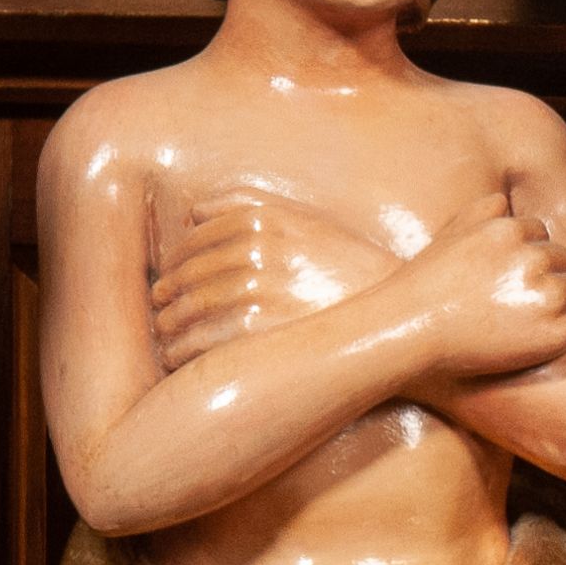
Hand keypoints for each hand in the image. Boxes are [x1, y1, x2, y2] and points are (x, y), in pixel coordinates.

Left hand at [150, 189, 402, 371]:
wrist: (403, 319)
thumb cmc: (354, 273)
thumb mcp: (312, 223)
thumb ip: (252, 205)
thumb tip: (193, 211)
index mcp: (264, 221)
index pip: (195, 238)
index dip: (177, 261)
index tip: (171, 280)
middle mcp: (256, 250)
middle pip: (186, 273)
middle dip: (167, 294)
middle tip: (162, 311)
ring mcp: (257, 290)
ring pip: (186, 308)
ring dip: (168, 325)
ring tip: (166, 339)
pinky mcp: (260, 331)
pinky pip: (200, 341)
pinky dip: (180, 351)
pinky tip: (179, 359)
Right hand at [385, 197, 565, 376]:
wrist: (411, 331)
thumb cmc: (427, 284)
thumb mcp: (450, 234)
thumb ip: (482, 212)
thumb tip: (505, 200)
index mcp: (510, 230)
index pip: (542, 234)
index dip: (529, 257)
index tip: (512, 276)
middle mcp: (533, 258)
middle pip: (564, 260)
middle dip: (548, 277)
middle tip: (522, 301)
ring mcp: (547, 295)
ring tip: (534, 318)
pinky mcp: (556, 332)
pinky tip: (556, 333)